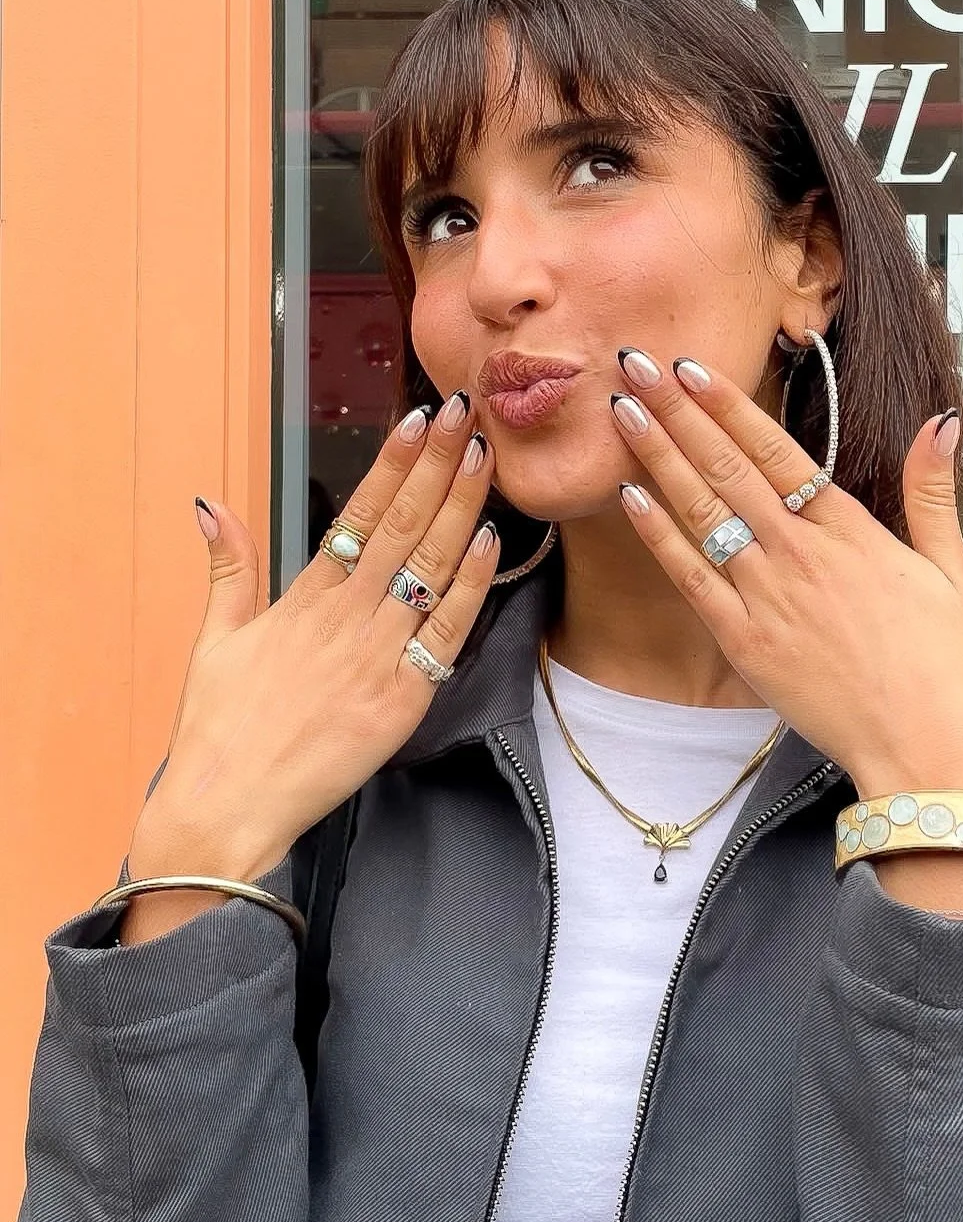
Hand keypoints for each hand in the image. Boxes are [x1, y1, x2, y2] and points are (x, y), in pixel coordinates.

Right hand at [130, 395, 499, 885]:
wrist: (227, 808)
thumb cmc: (219, 730)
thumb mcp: (215, 639)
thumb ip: (228, 568)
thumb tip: (210, 504)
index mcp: (302, 600)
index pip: (357, 514)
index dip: (392, 463)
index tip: (417, 418)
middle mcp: (344, 619)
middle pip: (403, 527)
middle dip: (437, 464)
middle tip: (465, 413)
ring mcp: (377, 658)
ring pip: (431, 569)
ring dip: (462, 508)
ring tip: (484, 456)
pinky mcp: (401, 702)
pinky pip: (445, 635)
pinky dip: (471, 588)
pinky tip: (492, 543)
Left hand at [608, 350, 962, 806]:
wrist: (928, 753)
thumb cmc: (949, 668)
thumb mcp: (953, 572)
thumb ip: (932, 494)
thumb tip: (940, 422)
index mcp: (850, 531)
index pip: (776, 451)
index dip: (728, 405)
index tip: (690, 367)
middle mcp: (800, 554)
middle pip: (726, 468)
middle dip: (676, 412)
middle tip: (635, 364)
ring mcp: (767, 597)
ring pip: (701, 512)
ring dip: (657, 457)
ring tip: (622, 412)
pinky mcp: (745, 643)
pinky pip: (691, 578)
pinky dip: (659, 535)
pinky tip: (630, 496)